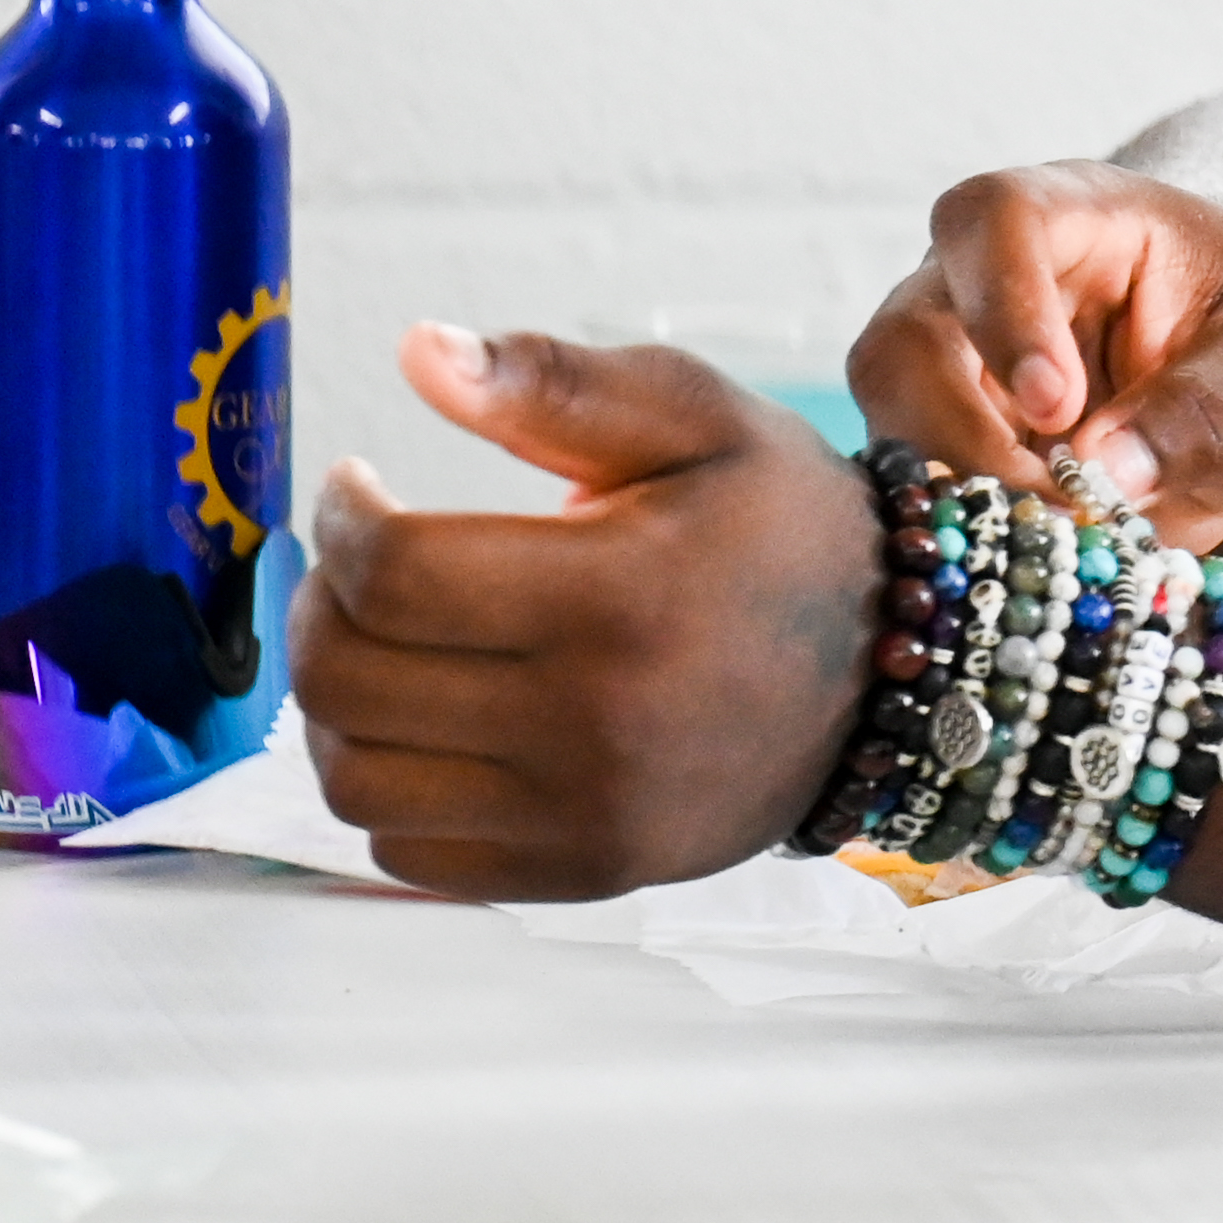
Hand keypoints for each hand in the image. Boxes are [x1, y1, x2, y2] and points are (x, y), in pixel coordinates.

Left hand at [286, 323, 886, 900]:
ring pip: (353, 778)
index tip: (360, 484)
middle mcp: (600, 722)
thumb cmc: (786, 531)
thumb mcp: (699, 421)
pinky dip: (389, 788)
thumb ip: (555, 385)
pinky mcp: (581, 870)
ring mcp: (586, 813)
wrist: (900, 673)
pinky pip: (406, 851)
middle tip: (361, 562)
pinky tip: (433, 723)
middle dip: (322, 603)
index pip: (394, 572)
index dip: (346, 515)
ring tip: (386, 644)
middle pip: (350, 679)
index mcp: (625, 594)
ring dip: (339, 704)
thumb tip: (418, 352)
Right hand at [850, 162, 1222, 546]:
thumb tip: (1105, 471)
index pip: (994, 221)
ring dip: (965, 494)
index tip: (1057, 405)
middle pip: (908, 338)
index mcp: (1079, 216)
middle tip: (1059, 506)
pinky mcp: (946, 437)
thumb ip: (1204, 411)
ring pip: (893, 422)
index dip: (1004, 311)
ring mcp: (953, 359)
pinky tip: (1041, 556)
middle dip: (965, 438)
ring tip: (1067, 536)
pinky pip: (917, 486)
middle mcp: (986, 278)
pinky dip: (969, 530)